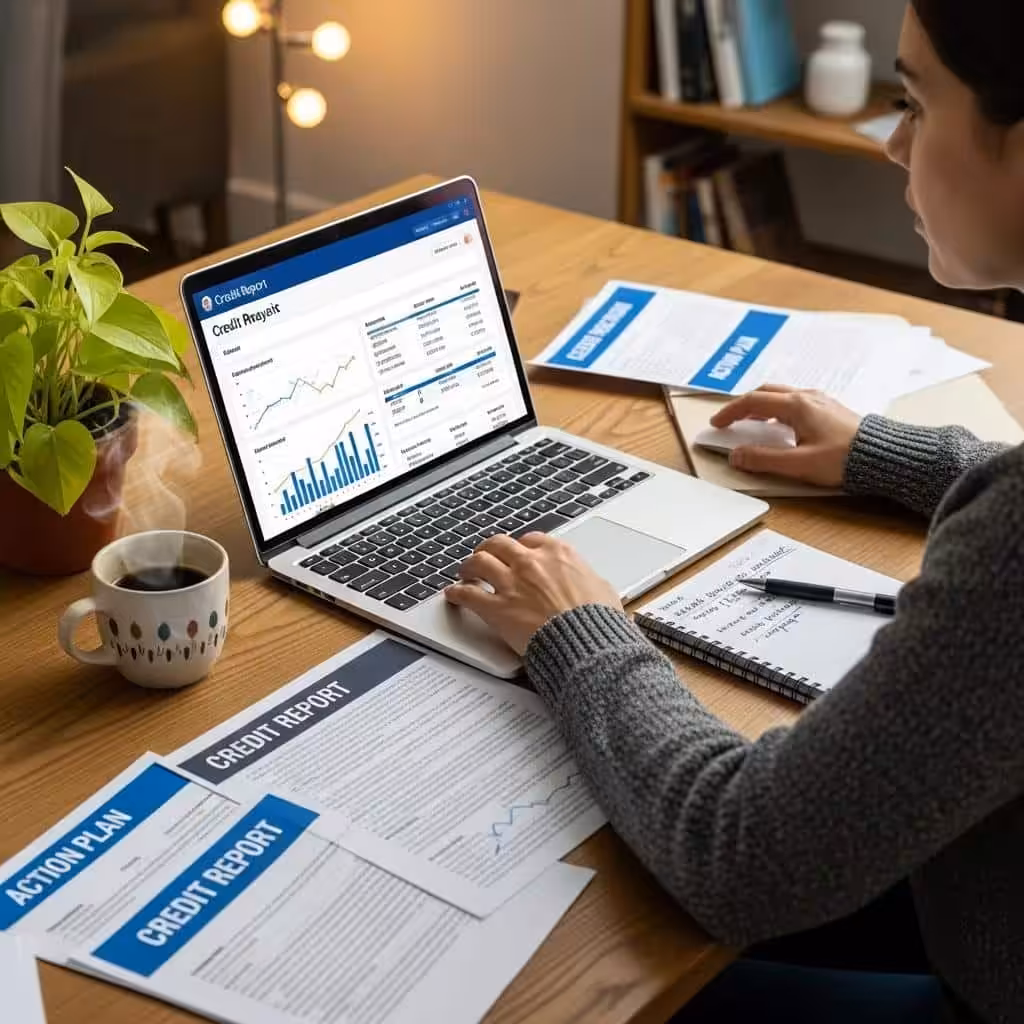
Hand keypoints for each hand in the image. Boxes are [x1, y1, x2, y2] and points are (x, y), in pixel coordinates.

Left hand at [444, 533, 621, 654]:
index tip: (517, 553)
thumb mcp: (604, 590)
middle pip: (499, 544)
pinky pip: (468, 594)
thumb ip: (590, 580)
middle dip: (489, 549)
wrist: (587, 645)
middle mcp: (531, 562)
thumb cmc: (598, 622)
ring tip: (464, 572)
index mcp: (559, 554)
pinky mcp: (497, 608)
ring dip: (469, 566)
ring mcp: (511, 583)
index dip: (520, 547)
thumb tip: (592, 584)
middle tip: (484, 556)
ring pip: (478, 562)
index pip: (531, 540)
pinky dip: (457, 593)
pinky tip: (453, 594)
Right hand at [710, 385, 862, 486]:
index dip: (730, 412)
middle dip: (744, 405)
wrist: (884, 457)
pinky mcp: (831, 410)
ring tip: (753, 423)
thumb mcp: (798, 464)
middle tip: (731, 420)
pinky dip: (779, 410)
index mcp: (796, 406)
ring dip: (762, 406)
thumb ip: (763, 460)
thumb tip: (737, 455)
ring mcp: (821, 402)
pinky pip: (797, 402)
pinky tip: (783, 426)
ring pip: (782, 396)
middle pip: (766, 393)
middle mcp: (808, 398)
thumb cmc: (845, 459)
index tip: (718, 424)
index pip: (752, 402)